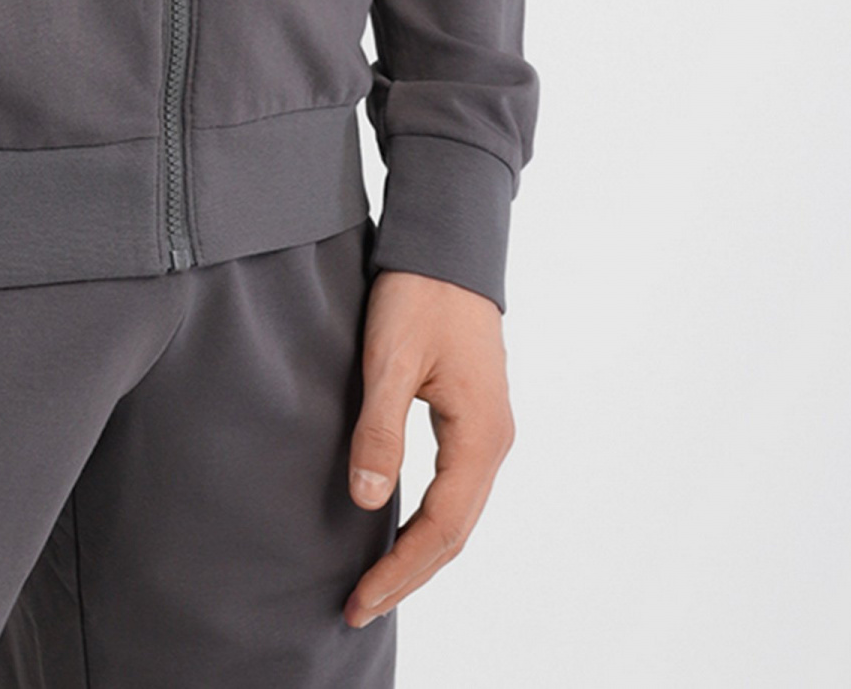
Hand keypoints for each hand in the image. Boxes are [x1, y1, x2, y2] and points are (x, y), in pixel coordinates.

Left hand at [342, 268, 514, 629]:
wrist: (447, 241)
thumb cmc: (419, 292)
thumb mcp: (391, 357)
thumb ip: (381, 428)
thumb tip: (370, 502)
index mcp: (480, 435)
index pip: (441, 528)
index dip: (401, 570)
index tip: (360, 600)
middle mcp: (493, 442)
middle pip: (454, 533)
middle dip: (408, 576)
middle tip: (358, 609)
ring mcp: (487, 431)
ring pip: (457, 515)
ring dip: (419, 554)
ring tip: (375, 586)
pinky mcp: (473, 417)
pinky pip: (455, 490)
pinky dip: (428, 523)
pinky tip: (399, 530)